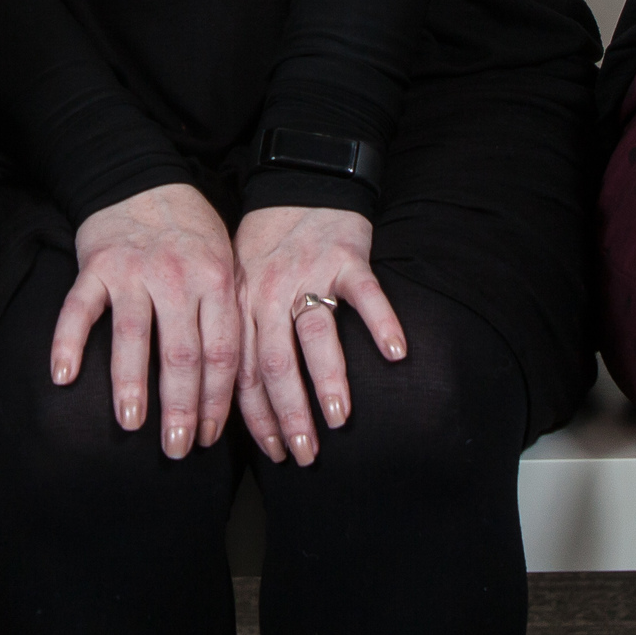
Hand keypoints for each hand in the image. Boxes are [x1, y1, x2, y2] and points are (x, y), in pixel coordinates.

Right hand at [51, 183, 242, 458]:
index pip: (223, 352)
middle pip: (182, 353)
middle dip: (181, 407)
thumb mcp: (224, 263)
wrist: (141, 178)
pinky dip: (68, 342)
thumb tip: (240, 385)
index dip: (218, 401)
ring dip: (131, 384)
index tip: (210, 438)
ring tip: (131, 423)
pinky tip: (63, 376)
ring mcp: (134, 270)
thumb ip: (228, 314)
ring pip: (134, 335)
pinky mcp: (96, 264)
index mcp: (217, 281)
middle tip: (177, 448)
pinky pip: (79, 308)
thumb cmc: (189, 231)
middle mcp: (177, 277)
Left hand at [233, 203, 405, 466]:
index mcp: (241, 307)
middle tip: (304, 454)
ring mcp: (308, 275)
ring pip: (315, 334)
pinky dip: (381, 322)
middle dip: (288, 414)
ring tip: (338, 419)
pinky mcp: (346, 256)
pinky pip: (365, 293)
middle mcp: (269, 294)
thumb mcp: (240, 285)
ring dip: (326, 379)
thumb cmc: (268, 243)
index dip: (256, 419)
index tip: (273, 454)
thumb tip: (240, 404)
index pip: (244, 373)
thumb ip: (242, 336)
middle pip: (275, 363)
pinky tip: (395, 353)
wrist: (299, 179)